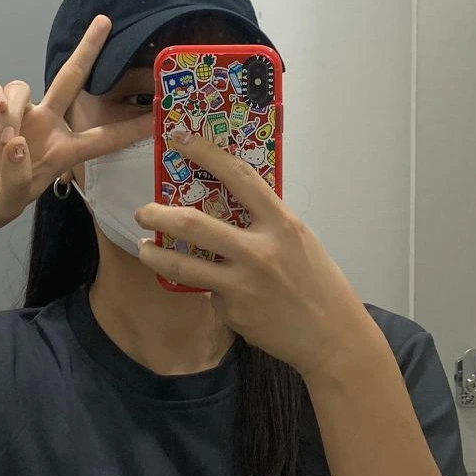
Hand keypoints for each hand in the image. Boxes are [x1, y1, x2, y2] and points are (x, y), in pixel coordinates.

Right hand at [0, 16, 148, 237]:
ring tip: (1, 141)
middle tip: (105, 21)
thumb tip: (16, 142)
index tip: (159, 114)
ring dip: (15, 110)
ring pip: (26, 87)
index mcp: (62, 152)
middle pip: (71, 81)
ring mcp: (17, 114)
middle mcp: (45, 126)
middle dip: (88, 51)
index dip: (131, 127)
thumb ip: (16, 176)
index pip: (104, 137)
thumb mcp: (8, 202)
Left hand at [133, 130, 376, 376]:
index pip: (239, 176)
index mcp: (282, 224)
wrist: (332, 338)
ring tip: (144, 249)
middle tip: (143, 212)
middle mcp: (259, 251)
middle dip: (157, 214)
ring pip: (181, 264)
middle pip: (192, 223)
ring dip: (153, 255)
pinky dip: (207, 289)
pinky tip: (218, 293)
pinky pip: (207, 293)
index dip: (205, 152)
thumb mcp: (299, 240)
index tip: (180, 138)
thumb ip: (266, 222)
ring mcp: (242, 284)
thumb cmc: (319, 283)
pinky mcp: (232, 312)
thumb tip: (230, 203)